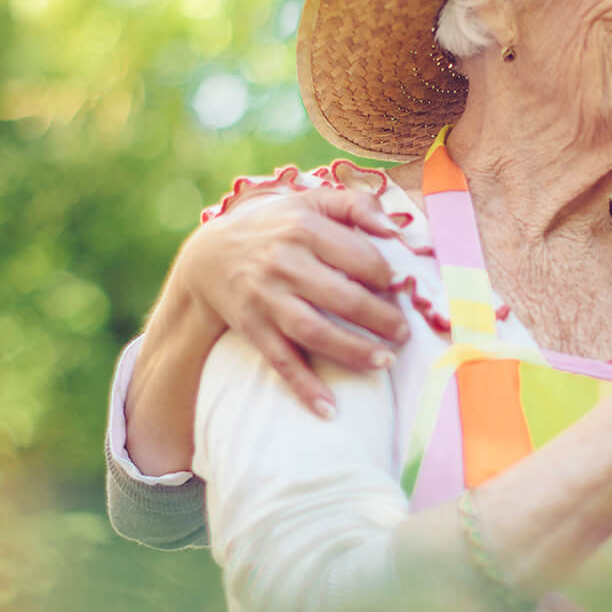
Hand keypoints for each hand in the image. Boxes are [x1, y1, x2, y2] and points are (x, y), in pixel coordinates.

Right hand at [170, 186, 408, 414]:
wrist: (209, 256)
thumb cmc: (275, 227)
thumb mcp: (310, 202)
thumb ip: (356, 206)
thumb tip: (395, 229)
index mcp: (303, 228)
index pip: (358, 257)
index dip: (384, 276)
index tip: (395, 289)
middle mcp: (283, 263)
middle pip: (342, 298)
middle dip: (380, 320)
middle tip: (402, 334)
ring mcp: (266, 298)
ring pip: (315, 331)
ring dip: (353, 351)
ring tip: (384, 362)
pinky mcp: (252, 326)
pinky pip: (281, 360)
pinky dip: (304, 387)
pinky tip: (329, 409)